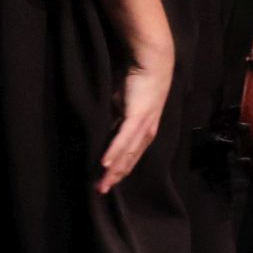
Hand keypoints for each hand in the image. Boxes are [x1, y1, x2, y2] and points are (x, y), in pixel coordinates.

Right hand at [98, 47, 172, 194]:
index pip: (131, 156)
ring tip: (101, 185)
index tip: (107, 182)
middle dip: (115, 177)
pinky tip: (105, 164)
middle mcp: (147, 133)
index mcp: (145, 131)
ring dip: (112, 171)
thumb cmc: (138, 80)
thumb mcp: (124, 104)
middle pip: (129, 160)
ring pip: (126, 154)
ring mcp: (143, 126)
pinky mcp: (137, 117)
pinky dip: (114, 152)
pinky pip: (123, 139)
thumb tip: (105, 128)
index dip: (119, 170)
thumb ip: (117, 118)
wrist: (152, 62)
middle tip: (100, 191)